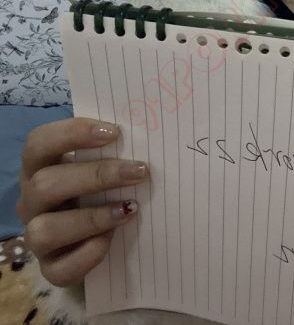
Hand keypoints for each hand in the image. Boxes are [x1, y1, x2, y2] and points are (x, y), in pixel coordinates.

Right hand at [16, 117, 148, 286]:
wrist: (107, 243)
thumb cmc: (107, 192)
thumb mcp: (105, 169)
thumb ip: (116, 153)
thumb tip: (151, 138)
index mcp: (41, 168)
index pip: (39, 143)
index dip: (72, 134)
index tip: (114, 133)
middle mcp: (32, 202)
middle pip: (45, 184)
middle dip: (96, 176)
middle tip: (139, 171)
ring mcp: (37, 238)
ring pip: (44, 230)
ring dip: (91, 218)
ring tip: (130, 209)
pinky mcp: (51, 270)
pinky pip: (60, 268)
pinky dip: (89, 254)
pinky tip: (112, 241)